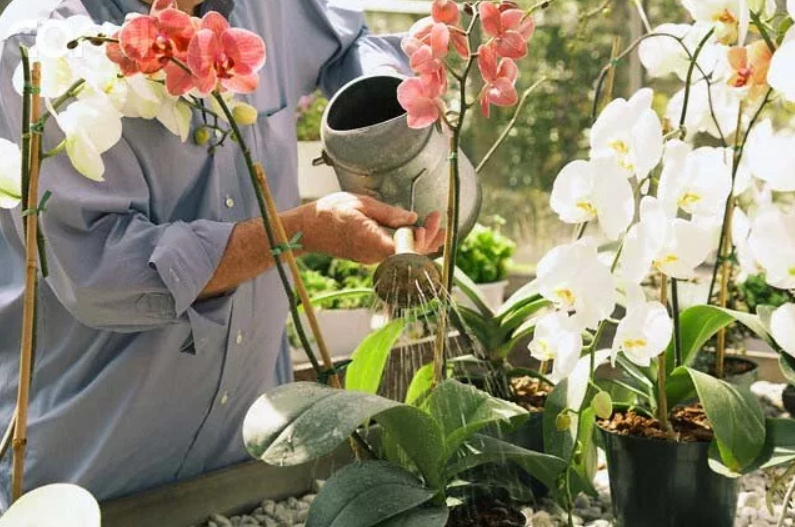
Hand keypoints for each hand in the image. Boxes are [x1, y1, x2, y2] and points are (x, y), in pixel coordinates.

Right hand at [297, 193, 444, 264]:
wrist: (307, 230)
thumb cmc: (329, 212)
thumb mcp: (360, 203)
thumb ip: (388, 212)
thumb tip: (411, 217)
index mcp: (370, 240)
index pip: (403, 248)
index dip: (420, 240)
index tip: (427, 223)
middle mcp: (373, 255)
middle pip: (408, 254)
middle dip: (428, 238)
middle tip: (437, 220)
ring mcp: (371, 258)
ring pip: (403, 255)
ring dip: (420, 241)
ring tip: (435, 226)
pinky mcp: (369, 257)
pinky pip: (394, 254)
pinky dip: (407, 243)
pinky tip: (416, 232)